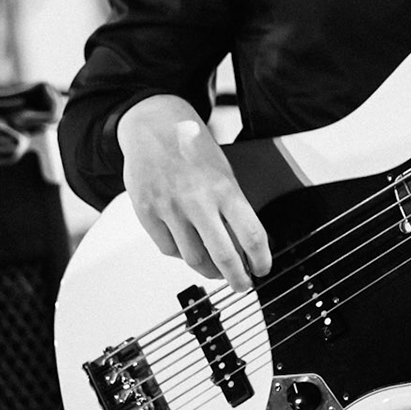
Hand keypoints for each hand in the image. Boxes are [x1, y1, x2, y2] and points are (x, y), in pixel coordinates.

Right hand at [118, 94, 271, 290]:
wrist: (154, 125)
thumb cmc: (193, 147)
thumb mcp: (224, 172)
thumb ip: (232, 207)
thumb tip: (244, 245)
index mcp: (225, 189)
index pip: (252, 235)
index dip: (261, 260)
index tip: (263, 269)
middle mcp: (198, 201)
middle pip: (223, 256)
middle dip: (237, 279)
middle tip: (242, 285)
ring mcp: (170, 208)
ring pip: (193, 258)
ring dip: (208, 271)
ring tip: (215, 271)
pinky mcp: (147, 213)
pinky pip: (168, 248)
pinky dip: (180, 254)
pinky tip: (188, 249)